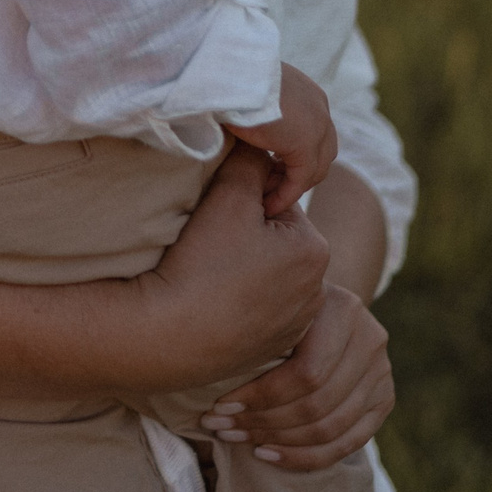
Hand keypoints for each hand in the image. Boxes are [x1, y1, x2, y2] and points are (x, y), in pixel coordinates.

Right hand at [128, 143, 328, 391]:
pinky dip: (241, 304)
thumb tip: (260, 143)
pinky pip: (260, 311)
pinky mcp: (275, 348)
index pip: (277, 205)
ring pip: (269, 277)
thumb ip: (249, 162)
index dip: (241, 204)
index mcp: (315, 248)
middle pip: (276, 242)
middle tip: (208, 248)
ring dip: (246, 271)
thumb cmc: (201, 264)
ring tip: (209, 277)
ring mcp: (298, 325)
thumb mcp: (227, 198)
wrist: (172, 336)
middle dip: (248, 239)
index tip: (214, 220)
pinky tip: (214, 305)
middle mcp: (318, 290)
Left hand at [201, 284, 393, 471]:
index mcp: (343, 308)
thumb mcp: (265, 298)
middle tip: (219, 428)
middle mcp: (371, 339)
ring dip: (278, 442)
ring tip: (236, 439)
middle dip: (262, 422)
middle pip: (317, 404)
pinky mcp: (383, 400)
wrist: (313, 304)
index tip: (217, 407)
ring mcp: (382, 372)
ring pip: (331, 428)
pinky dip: (305, 456)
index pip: (305, 374)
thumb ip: (251, 315)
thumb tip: (197, 345)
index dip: (260, 397)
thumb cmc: (273, 300)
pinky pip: (348, 443)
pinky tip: (267, 454)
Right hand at [223, 64, 336, 215]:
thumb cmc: (226, 75)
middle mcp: (319, 107)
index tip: (269, 170)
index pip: (312, 132)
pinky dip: (285, 194)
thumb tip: (244, 124)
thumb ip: (257, 107)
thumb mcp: (249, 89)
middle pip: (321, 153)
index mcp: (307, 92)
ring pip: (314, 169)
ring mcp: (318, 126)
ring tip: (267, 199)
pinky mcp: (305, 144)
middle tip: (269, 186)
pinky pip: (299, 179)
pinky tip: (268, 205)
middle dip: (297, 172)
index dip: (293, 155)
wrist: (226, 70)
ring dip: (292, 185)